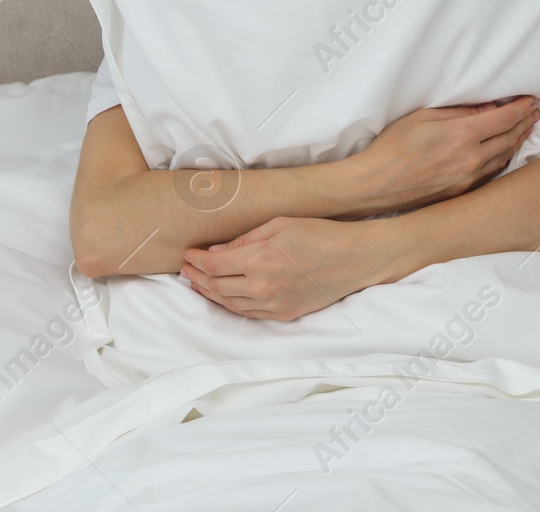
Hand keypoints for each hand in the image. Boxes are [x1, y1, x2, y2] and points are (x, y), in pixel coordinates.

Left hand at [181, 216, 389, 320]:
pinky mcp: (284, 314)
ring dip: (209, 294)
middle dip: (196, 277)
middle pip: (216, 286)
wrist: (354, 259)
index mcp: (259, 260)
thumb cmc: (319, 234)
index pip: (214, 265)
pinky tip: (223, 297)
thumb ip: (245, 240)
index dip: (196, 260)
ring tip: (197, 284)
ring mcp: (273, 304)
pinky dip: (230, 305)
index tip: (188, 254)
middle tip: (185, 269)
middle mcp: (263, 287)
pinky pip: (248, 314)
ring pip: (229, 304)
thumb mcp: (279, 224)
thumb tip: (218, 252)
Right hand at [342, 97, 539, 215]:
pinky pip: (492, 173)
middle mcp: (471, 159)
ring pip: (504, 158)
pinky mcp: (462, 193)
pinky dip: (504, 159)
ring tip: (526, 128)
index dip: (521, 108)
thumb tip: (487, 110)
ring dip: (518, 140)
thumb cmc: (394, 146)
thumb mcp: (424, 117)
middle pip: (509, 138)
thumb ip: (459, 113)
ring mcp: (468, 179)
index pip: (504, 119)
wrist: (376, 184)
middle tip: (535, 112)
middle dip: (525, 122)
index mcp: (462, 136)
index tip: (531, 100)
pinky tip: (506, 152)